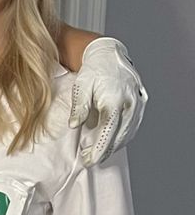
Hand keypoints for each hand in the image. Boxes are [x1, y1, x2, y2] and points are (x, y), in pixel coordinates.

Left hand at [69, 41, 147, 165]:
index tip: (89, 160)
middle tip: (89, 159)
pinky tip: (111, 140)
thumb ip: (79, 107)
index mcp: (113, 100)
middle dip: (104, 151)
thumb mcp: (81, 87)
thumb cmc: (93, 70)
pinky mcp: (141, 103)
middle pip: (118, 136)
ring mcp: (137, 103)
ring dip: (113, 145)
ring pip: (127, 133)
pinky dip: (122, 136)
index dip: (98, 149)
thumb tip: (74, 125)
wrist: (109, 54)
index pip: (106, 132)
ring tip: (98, 152)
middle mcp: (129, 103)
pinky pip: (133, 125)